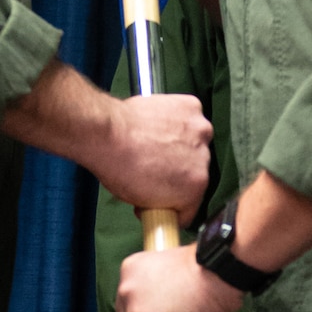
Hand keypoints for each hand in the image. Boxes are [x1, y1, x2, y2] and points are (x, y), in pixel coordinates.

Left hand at [90, 93, 211, 219]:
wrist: (107, 134)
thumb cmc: (119, 167)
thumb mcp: (142, 201)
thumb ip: (162, 201)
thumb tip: (160, 200)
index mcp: (196, 187)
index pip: (191, 204)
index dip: (174, 203)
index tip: (164, 196)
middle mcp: (204, 158)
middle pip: (195, 169)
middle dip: (178, 170)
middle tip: (155, 165)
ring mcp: (199, 129)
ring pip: (195, 141)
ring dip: (181, 142)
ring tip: (155, 142)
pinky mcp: (191, 107)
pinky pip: (189, 116)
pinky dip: (177, 119)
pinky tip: (160, 124)